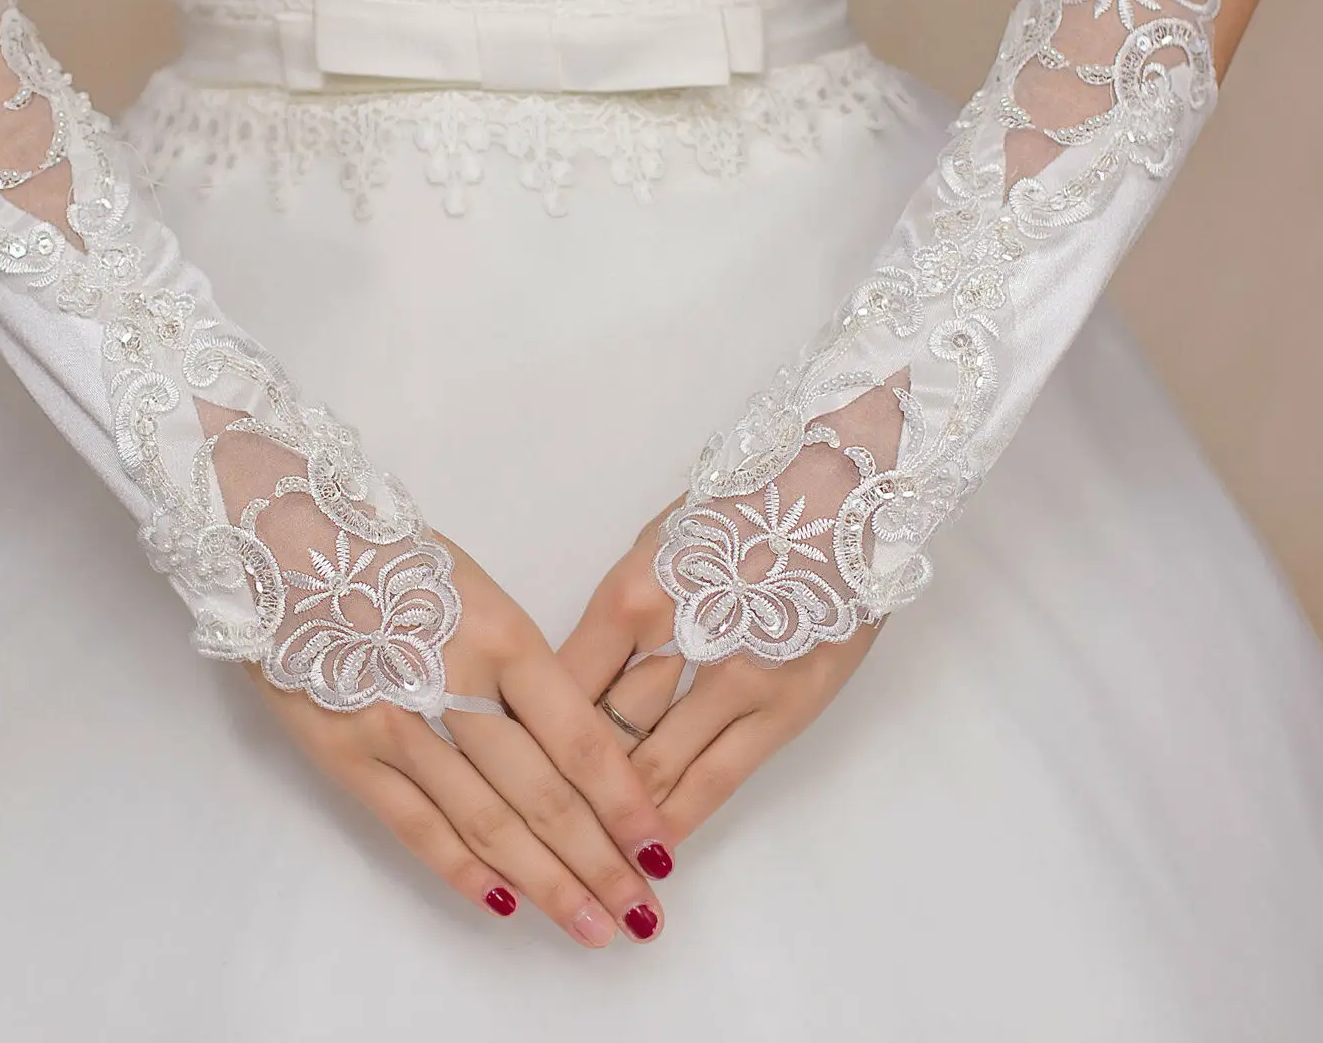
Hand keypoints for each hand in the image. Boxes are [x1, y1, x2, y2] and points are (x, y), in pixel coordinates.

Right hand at [252, 539, 672, 945]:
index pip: (578, 738)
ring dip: (545, 883)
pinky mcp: (345, 753)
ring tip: (592, 928)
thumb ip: (520, 663)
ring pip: (486, 822)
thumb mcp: (477, 588)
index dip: (623, 802)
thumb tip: (571, 741)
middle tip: (642, 916)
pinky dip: (462, 870)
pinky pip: (414, 825)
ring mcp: (398, 726)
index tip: (659, 846)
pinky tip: (504, 905)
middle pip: (542, 793)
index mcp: (502, 635)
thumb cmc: (390, 553)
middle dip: (599, 862)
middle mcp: (457, 686)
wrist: (282, 536)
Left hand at [558, 508, 879, 840]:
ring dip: (615, 819)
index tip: (508, 774)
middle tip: (532, 839)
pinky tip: (651, 850)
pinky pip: (717, 780)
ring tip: (582, 863)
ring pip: (652, 768)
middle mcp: (674, 643)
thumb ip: (616, 616)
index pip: (561, 686)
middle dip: (562, 792)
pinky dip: (677, 818)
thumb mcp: (655, 544)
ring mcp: (734, 680)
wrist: (841, 487)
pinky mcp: (784, 707)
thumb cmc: (741, 504)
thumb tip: (574, 681)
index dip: (528, 737)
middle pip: (598, 734)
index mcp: (631, 595)